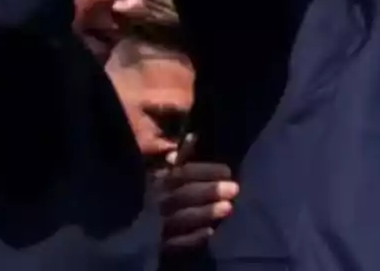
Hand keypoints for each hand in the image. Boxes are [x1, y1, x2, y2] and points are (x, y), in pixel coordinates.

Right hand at [157, 134, 238, 252]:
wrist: (146, 225)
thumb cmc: (167, 191)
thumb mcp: (172, 171)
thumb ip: (184, 156)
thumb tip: (194, 135)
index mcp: (162, 179)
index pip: (183, 173)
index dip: (206, 171)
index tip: (228, 171)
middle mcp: (158, 200)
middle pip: (183, 194)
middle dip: (210, 191)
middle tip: (234, 188)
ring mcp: (159, 223)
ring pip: (181, 218)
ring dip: (205, 212)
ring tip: (228, 208)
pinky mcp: (162, 244)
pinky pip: (176, 243)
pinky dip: (193, 238)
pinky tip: (210, 232)